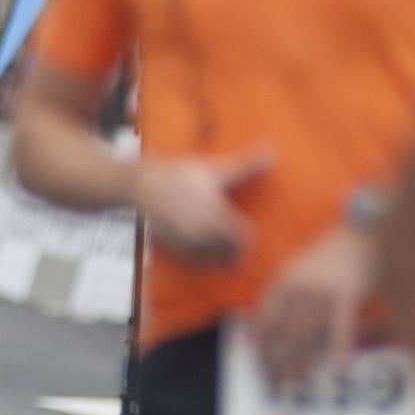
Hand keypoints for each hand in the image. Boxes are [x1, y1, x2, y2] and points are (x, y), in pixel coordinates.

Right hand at [133, 148, 273, 262]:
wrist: (141, 184)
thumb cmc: (180, 174)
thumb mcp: (214, 169)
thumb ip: (245, 165)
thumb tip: (272, 152)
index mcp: (213, 212)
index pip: (242, 238)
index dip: (249, 236)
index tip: (248, 228)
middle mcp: (200, 231)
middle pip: (230, 254)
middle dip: (237, 249)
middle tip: (240, 240)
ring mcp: (186, 242)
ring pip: (214, 260)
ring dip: (222, 255)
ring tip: (225, 245)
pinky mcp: (174, 248)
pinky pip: (197, 262)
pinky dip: (205, 258)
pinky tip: (206, 247)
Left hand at [253, 223, 372, 384]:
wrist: (360, 232)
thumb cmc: (330, 256)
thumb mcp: (297, 271)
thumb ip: (280, 297)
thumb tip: (258, 331)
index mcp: (283, 280)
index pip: (265, 317)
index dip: (261, 344)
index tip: (259, 365)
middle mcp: (298, 285)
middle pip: (284, 330)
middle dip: (278, 360)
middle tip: (277, 384)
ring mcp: (322, 289)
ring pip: (308, 332)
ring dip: (302, 360)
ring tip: (298, 381)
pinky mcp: (348, 292)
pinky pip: (341, 325)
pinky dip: (339, 348)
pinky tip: (337, 367)